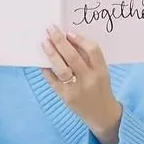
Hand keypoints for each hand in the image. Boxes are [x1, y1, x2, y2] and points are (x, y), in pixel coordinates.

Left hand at [41, 27, 122, 143]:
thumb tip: (69, 39)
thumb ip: (90, 58)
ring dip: (52, 54)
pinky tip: (42, 60)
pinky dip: (47, 69)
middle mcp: (89, 80)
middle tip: (51, 30)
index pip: (93, 51)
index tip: (69, 32)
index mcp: (101, 71)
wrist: (102, 114)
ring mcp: (76, 90)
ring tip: (45, 42)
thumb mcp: (102, 72)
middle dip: (60, 41)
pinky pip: (53, 80)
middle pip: (73, 57)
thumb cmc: (100, 88)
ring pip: (62, 69)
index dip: (80, 40)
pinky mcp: (65, 97)